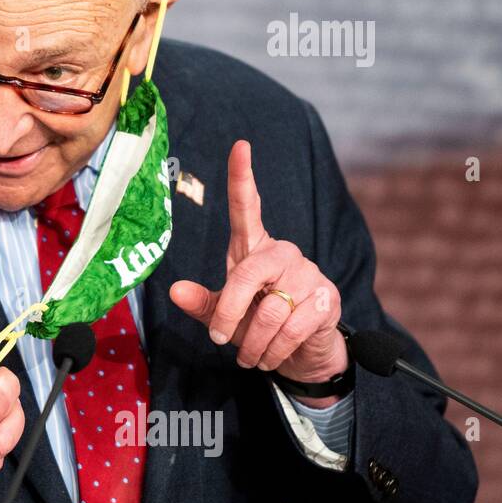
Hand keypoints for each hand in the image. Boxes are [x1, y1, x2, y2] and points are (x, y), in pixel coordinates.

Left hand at [168, 140, 349, 399]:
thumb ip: (202, 303)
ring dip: (252, 342)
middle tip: (217, 339)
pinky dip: (274, 350)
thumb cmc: (256, 326)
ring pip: (269, 311)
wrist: (302, 355)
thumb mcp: (224, 315)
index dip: (242, 178)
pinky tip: (272, 356)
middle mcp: (283, 254)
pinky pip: (292, 328)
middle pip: (247, 274)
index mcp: (254, 250)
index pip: (248, 208)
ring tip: (250, 355)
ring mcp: (308, 275)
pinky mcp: (326, 300)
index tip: (240, 146)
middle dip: (229, 312)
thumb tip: (175, 291)